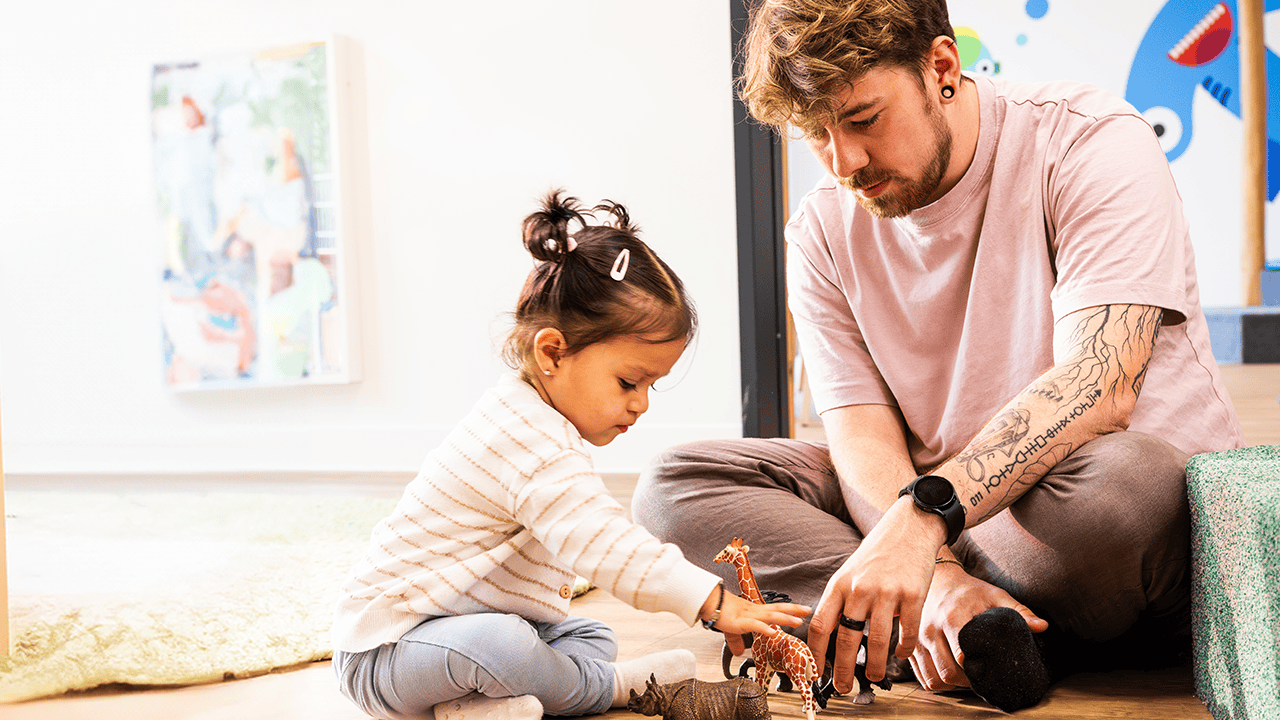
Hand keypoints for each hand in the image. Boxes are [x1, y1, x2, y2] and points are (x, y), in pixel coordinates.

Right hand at [701, 588, 809, 647]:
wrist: (707, 601)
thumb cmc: (719, 611)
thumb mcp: (730, 629)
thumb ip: (736, 641)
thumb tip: (738, 652)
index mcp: (753, 611)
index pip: (775, 608)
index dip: (789, 609)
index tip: (802, 610)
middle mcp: (754, 611)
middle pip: (777, 609)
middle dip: (794, 610)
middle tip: (808, 610)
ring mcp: (748, 615)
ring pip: (770, 616)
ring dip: (785, 618)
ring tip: (798, 621)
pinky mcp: (740, 622)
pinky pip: (755, 625)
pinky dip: (765, 628)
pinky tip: (773, 631)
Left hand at [807, 497, 942, 693]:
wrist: (909, 527)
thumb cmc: (877, 554)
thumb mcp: (849, 572)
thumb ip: (841, 600)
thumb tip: (829, 636)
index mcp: (839, 584)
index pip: (820, 625)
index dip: (817, 653)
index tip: (817, 671)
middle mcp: (860, 589)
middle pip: (846, 638)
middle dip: (843, 669)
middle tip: (843, 688)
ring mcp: (887, 592)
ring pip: (877, 641)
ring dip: (874, 666)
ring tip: (873, 677)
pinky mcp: (913, 594)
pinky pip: (907, 632)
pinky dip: (903, 649)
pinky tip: (900, 655)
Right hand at [911, 562, 1047, 691]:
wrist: (938, 580)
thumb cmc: (968, 590)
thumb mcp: (994, 595)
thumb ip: (1019, 611)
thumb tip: (1042, 627)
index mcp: (952, 617)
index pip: (962, 654)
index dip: (978, 667)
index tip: (989, 668)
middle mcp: (930, 629)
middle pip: (948, 671)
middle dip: (967, 681)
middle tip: (980, 678)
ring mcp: (917, 639)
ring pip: (934, 678)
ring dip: (951, 685)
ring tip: (966, 679)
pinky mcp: (911, 647)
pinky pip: (923, 677)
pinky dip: (937, 683)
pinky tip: (950, 676)